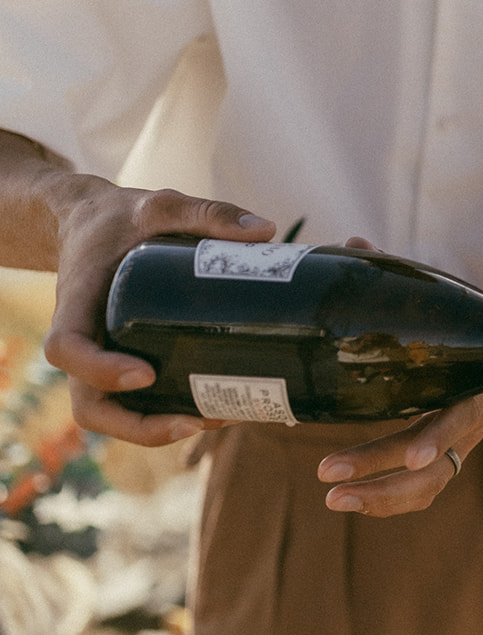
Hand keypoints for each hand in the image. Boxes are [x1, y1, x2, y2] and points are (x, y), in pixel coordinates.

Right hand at [46, 185, 275, 445]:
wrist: (97, 222)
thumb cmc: (124, 217)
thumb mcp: (160, 204)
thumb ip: (206, 212)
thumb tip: (264, 231)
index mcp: (77, 303)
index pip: (66, 349)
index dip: (99, 370)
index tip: (146, 374)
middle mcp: (84, 340)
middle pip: (89, 404)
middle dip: (138, 425)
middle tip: (195, 420)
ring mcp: (100, 357)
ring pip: (111, 414)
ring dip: (156, 430)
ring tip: (217, 420)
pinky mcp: (123, 360)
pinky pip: (134, 402)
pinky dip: (166, 415)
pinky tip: (218, 411)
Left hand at [309, 235, 482, 515]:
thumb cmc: (456, 313)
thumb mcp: (433, 293)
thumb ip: (393, 273)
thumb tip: (353, 242)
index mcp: (475, 380)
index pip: (457, 418)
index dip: (435, 438)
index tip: (410, 455)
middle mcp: (473, 419)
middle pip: (436, 464)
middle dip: (382, 475)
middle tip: (328, 478)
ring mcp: (461, 442)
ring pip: (429, 486)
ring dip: (381, 497)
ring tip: (333, 499)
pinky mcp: (446, 456)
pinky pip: (422, 490)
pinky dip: (389, 500)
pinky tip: (353, 499)